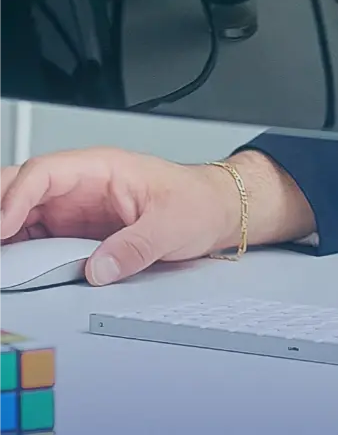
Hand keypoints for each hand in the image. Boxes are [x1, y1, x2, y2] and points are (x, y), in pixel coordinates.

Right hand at [0, 148, 246, 285]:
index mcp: (102, 168)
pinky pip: (32, 236)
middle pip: (21, 187)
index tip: (4, 226)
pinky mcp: (71, 232)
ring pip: (19, 213)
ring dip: (4, 232)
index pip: (44, 173)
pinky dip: (15, 249)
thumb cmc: (198, 203)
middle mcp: (80, 185)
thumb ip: (137, 246)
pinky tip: (9, 263)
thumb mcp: (175, 225)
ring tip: (1, 261)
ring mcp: (72, 208)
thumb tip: (100, 268)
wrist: (216, 211)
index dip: (17, 197)